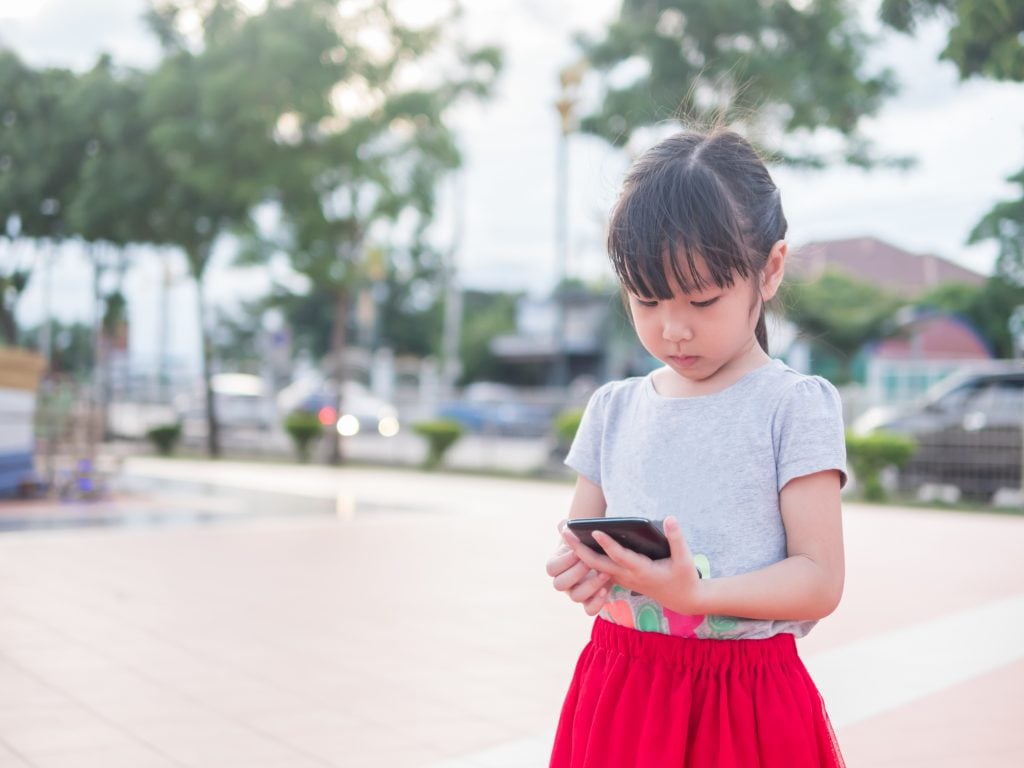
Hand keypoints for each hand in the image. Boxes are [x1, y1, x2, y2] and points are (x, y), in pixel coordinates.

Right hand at [546, 520, 611, 615]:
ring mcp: (575, 594)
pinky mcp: (589, 602)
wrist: (599, 556)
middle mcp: (563, 582)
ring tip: (605, 573)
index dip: (564, 561)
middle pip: (560, 584)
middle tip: (590, 562)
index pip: (551, 568)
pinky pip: (589, 610)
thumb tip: (563, 524)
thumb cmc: (585, 544)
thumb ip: (569, 529)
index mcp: (555, 567)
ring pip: (576, 597)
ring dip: (590, 585)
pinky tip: (606, 590)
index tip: (576, 551)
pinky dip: (597, 603)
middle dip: (576, 572)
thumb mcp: (577, 536)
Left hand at [567, 516, 702, 615]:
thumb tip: (671, 518)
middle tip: (564, 530)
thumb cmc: (684, 578)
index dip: (607, 544)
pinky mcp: (621, 578)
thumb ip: (677, 538)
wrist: (683, 600)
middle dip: (579, 548)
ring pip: (595, 567)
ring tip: (565, 533)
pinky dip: (586, 557)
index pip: (620, 557)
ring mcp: (622, 579)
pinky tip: (576, 544)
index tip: (594, 530)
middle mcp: (628, 576)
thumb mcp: (685, 559)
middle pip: (597, 563)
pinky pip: (599, 569)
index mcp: (642, 571)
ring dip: (579, 552)